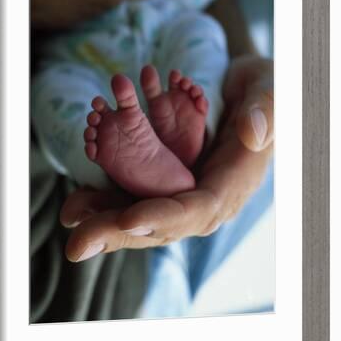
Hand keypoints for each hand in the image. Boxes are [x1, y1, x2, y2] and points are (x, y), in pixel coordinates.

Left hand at [59, 55, 273, 261]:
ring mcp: (184, 191)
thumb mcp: (269, 95)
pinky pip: (135, 196)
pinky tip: (78, 204)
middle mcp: (204, 197)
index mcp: (230, 185)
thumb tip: (252, 135)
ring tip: (71, 220)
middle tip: (78, 244)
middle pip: (160, 223)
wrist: (250, 98)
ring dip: (104, 221)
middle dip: (118, 234)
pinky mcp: (168, 181)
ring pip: (141, 213)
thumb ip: (263, 113)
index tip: (128, 221)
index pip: (197, 209)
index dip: (163, 217)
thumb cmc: (264, 95)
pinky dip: (107, 202)